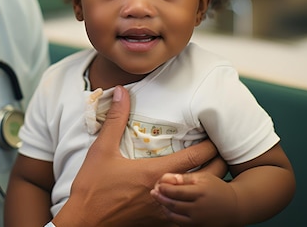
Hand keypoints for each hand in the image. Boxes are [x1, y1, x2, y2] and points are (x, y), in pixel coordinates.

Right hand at [53, 86, 217, 226]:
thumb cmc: (92, 187)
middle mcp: (166, 192)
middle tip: (222, 152)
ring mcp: (165, 210)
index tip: (215, 136)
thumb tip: (122, 92)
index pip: (195, 157)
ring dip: (209, 185)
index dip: (210, 145)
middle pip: (207, 179)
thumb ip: (116, 119)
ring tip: (213, 172)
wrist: (85, 221)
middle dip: (219, 164)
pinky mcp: (160, 223)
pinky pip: (188, 215)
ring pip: (200, 199)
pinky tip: (193, 196)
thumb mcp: (102, 150)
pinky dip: (195, 203)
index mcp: (155, 172)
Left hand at [151, 172, 238, 226]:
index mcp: (200, 193)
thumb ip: (185, 177)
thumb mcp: (203, 177)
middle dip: (161, 198)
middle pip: (173, 204)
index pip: (176, 192)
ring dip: (164, 208)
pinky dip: (172, 216)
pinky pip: (181, 223)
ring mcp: (199, 220)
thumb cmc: (216, 189)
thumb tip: (166, 177)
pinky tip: (169, 208)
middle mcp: (199, 208)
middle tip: (153, 192)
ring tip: (159, 200)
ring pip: (175, 216)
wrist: (234, 207)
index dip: (164, 188)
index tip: (158, 184)